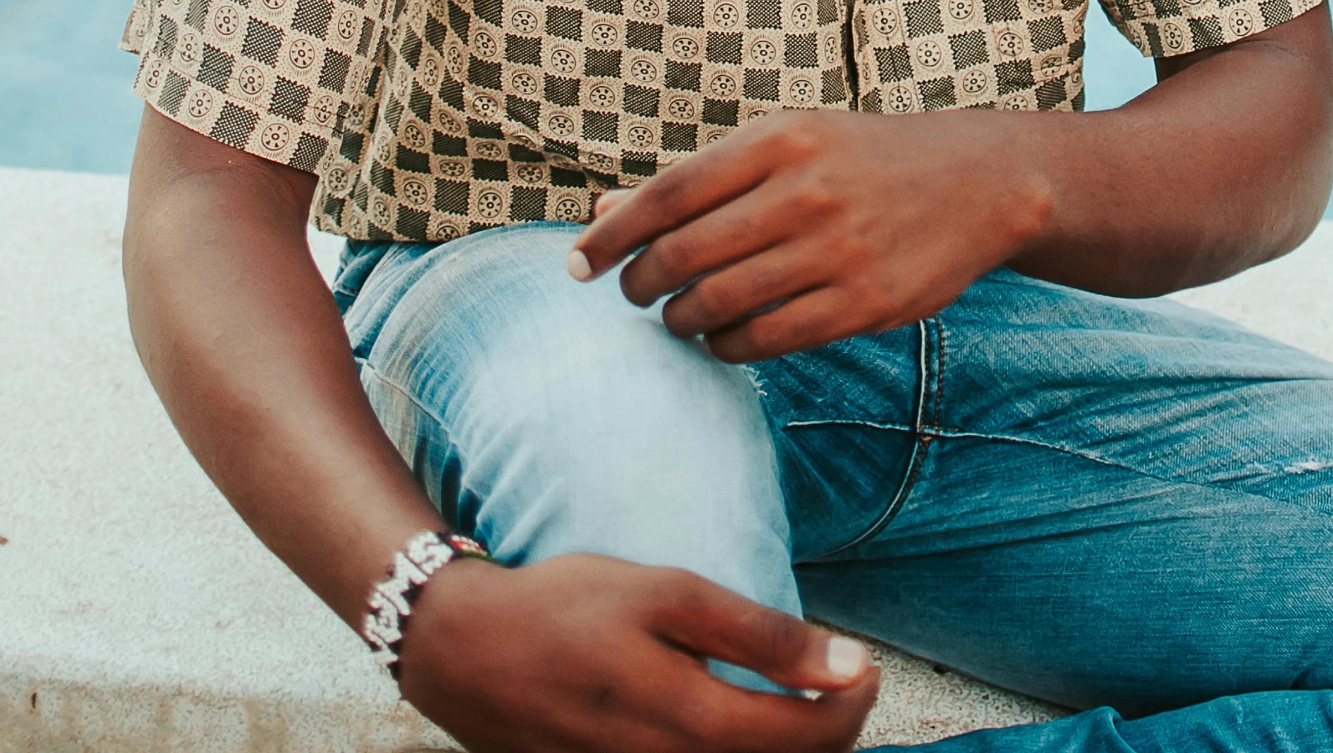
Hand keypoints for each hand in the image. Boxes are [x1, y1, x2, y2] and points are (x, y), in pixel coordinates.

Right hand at [398, 552, 878, 752]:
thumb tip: (845, 663)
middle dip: (826, 734)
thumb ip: (759, 634)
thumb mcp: (666, 595)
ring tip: (792, 702)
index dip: (851, 707)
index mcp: (691, 724)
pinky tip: (737, 726)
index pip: (808, 740)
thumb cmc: (568, 610)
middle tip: (836, 682)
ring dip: (784, 751)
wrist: (467, 654)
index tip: (865, 666)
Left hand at [568, 110, 1055, 360]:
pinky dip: (725, 346)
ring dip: (679, 320)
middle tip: (632, 294)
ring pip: (718, 304)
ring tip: (675, 317)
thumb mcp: (784, 141)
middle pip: (684, 254)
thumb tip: (602, 213)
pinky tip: (720, 337)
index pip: (667, 194)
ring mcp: (836, 251)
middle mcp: (804, 191)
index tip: (576, 265)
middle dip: (639, 284)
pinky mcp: (863, 305)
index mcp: (778, 139)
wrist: (976, 182)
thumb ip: (698, 178)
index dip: (611, 237)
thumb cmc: (859, 159)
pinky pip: (765, 340)